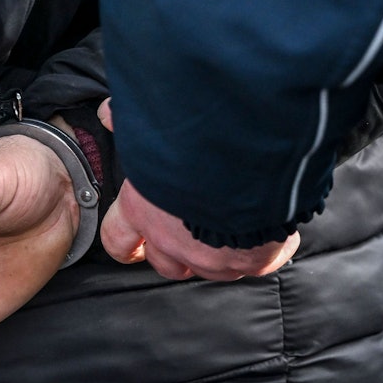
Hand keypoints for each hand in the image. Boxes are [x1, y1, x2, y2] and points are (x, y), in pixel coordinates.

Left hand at [97, 99, 298, 279]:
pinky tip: (272, 227)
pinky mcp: (254, 260)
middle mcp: (173, 242)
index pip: (118, 241)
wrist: (253, 151)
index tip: (133, 242)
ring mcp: (214, 257)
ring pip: (211, 268)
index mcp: (142, 211)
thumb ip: (130, 122)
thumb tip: (110, 114)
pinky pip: (258, 262)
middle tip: (190, 229)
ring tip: (235, 224)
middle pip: (165, 264)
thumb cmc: (199, 138)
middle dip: (175, 251)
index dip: (126, 243)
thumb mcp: (152, 124)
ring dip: (219, 251)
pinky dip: (265, 248)